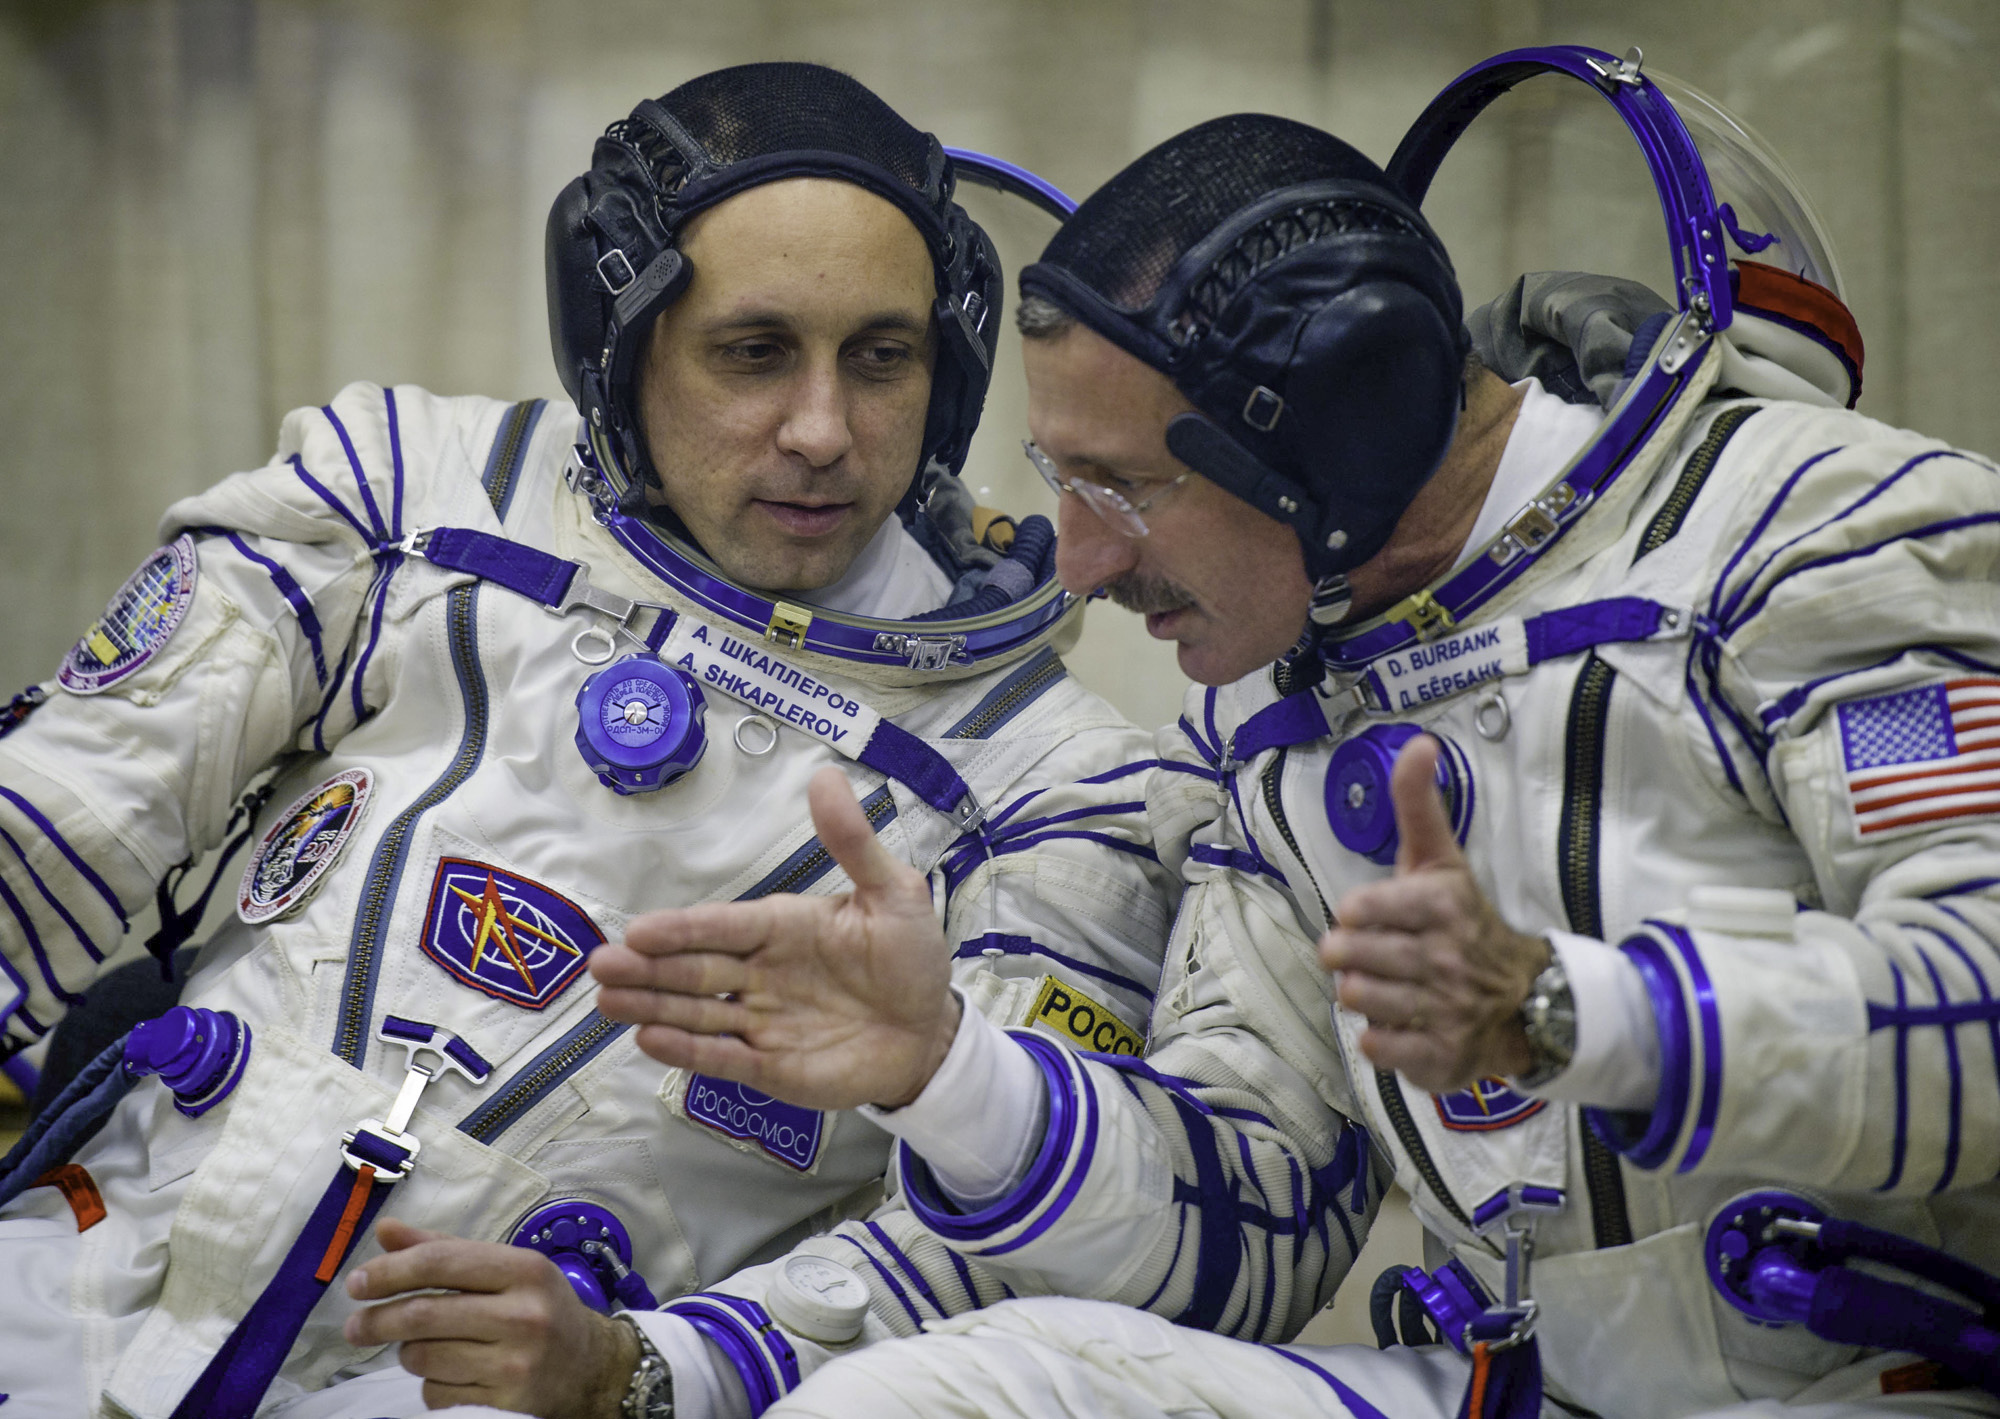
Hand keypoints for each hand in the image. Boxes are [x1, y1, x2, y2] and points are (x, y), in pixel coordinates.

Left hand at [342, 1217, 635, 1417]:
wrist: (592, 1368)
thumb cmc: (540, 1308)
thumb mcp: (506, 1270)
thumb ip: (445, 1250)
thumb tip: (386, 1231)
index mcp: (524, 1270)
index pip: (440, 1263)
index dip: (389, 1271)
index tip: (357, 1282)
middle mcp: (523, 1315)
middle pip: (424, 1314)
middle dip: (378, 1320)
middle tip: (355, 1326)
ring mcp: (515, 1364)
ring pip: (423, 1358)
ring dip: (408, 1353)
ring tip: (424, 1347)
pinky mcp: (504, 1405)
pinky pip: (436, 1394)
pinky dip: (431, 1384)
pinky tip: (451, 1374)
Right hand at [591, 766, 960, 1109]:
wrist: (931, 1034)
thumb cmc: (910, 958)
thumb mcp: (893, 893)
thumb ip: (853, 842)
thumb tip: (826, 776)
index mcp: (783, 927)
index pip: (724, 926)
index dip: (684, 929)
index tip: (641, 930)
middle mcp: (761, 972)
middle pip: (695, 969)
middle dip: (648, 969)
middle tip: (601, 966)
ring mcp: (761, 1020)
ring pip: (697, 1012)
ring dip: (652, 1006)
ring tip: (607, 1001)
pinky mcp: (771, 1066)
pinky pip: (723, 1057)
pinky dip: (687, 1052)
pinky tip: (648, 1040)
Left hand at [1318, 735, 1549, 1092]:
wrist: (1525, 999)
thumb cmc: (1463, 922)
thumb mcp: (1441, 860)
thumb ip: (1418, 805)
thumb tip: (1418, 742)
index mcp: (1442, 906)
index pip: (1359, 908)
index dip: (1354, 914)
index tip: (1366, 916)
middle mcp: (1446, 959)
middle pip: (1348, 958)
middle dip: (1349, 956)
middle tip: (1372, 955)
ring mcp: (1445, 1011)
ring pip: (1358, 1000)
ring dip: (1362, 994)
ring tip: (1387, 985)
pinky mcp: (1441, 1057)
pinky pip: (1377, 1048)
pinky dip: (1379, 1038)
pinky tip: (1400, 1021)